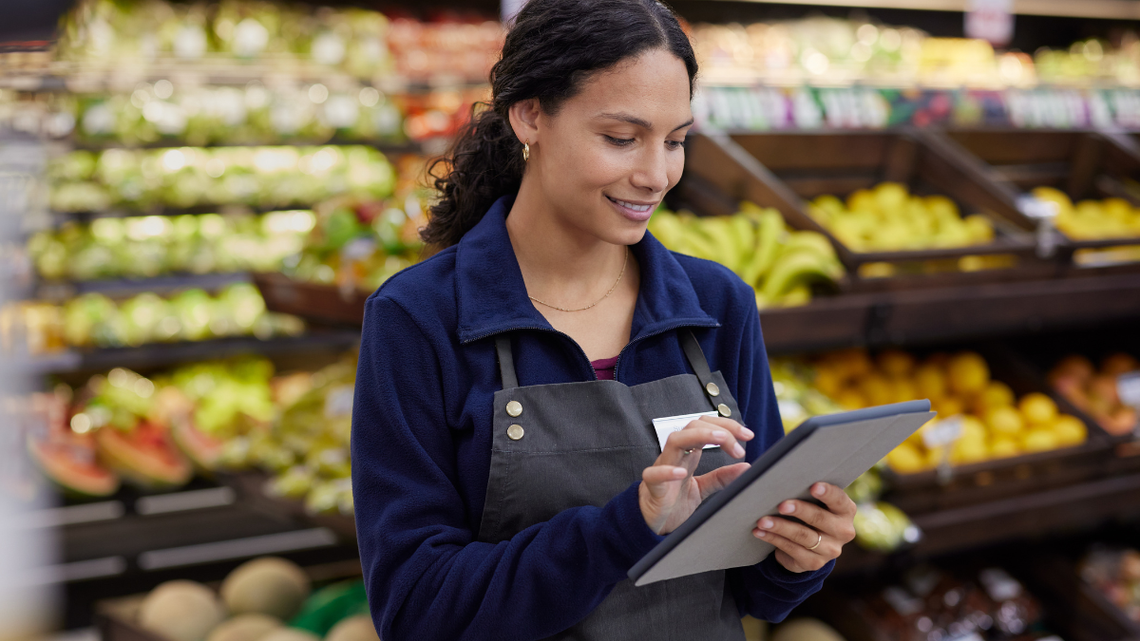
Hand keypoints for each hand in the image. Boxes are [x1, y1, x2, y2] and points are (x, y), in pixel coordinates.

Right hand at [639, 416, 751, 534]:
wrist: (652, 522)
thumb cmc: (673, 501)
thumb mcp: (703, 487)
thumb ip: (721, 477)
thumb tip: (746, 466)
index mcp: (688, 453)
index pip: (706, 426)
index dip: (727, 426)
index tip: (748, 435)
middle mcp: (676, 455)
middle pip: (692, 426)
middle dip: (718, 429)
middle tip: (739, 446)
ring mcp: (662, 468)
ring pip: (674, 441)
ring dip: (698, 436)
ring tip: (720, 439)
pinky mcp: (652, 487)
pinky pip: (654, 474)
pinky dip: (666, 471)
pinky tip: (681, 473)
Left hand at [753, 482, 855, 572]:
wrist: (808, 545)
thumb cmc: (807, 510)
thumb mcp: (811, 500)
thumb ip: (800, 486)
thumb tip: (759, 469)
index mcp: (845, 510)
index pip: (839, 499)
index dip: (827, 493)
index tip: (813, 486)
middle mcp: (843, 531)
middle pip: (819, 518)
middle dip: (799, 510)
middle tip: (781, 505)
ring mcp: (830, 550)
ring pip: (803, 536)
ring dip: (780, 527)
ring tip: (762, 520)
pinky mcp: (814, 563)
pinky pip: (792, 549)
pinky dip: (773, 539)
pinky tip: (760, 532)